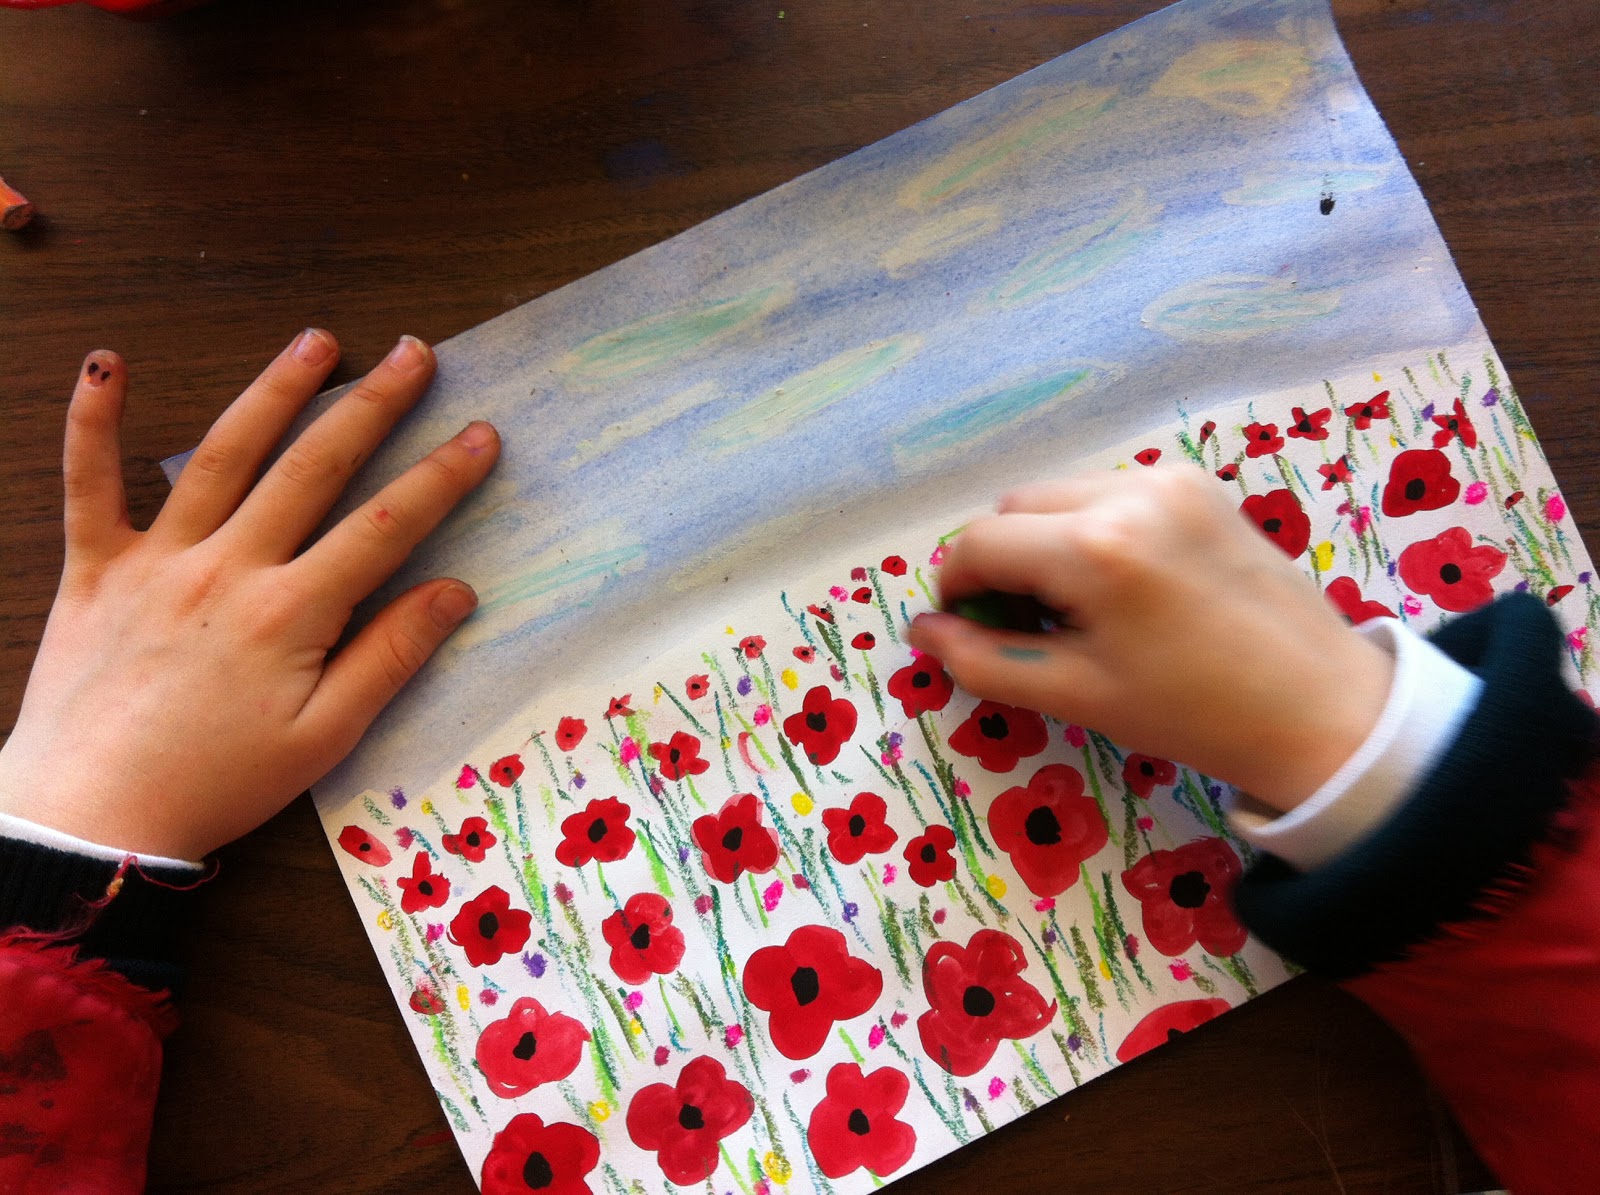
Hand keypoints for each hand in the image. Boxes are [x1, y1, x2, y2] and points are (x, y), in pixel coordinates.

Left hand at [0, 331, 498, 859]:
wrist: (90, 818)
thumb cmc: (216, 785)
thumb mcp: (324, 738)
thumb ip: (388, 658)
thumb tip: (454, 592)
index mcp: (290, 614)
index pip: (384, 527)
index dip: (440, 477)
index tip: (481, 434)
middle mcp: (227, 570)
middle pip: (312, 469)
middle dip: (372, 406)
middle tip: (414, 353)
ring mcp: (157, 561)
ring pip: (222, 456)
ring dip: (274, 391)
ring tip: (318, 341)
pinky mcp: (95, 568)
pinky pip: (88, 484)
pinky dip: (92, 422)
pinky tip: (106, 363)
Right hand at [907, 467, 1392, 811]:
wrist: (1321, 708)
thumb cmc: (1194, 714)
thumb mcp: (1079, 695)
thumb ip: (987, 661)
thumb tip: (925, 632)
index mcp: (1096, 548)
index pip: (981, 544)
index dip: (956, 587)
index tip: (964, 628)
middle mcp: (1129, 493)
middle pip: (1016, 508)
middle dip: (1002, 562)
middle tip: (1025, 626)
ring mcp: (1170, 480)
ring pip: (1061, 495)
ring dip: (1046, 542)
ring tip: (1076, 609)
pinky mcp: (1199, 484)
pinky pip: (1111, 493)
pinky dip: (1093, 529)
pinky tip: (1121, 585)